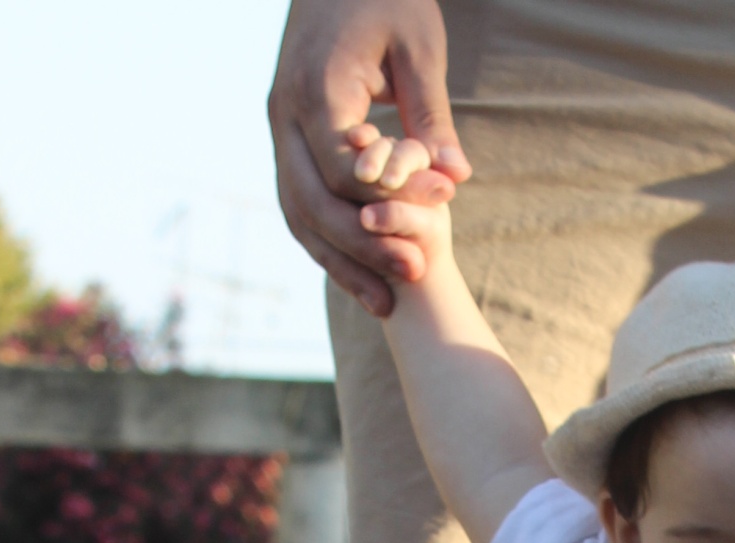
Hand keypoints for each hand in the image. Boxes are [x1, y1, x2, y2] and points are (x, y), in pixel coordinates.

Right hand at [268, 0, 471, 316]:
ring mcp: (279, 127)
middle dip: (362, 246)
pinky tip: (361, 278)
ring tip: (387, 303)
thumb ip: (432, 113)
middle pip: (313, 200)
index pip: (343, 168)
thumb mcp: (419, 46)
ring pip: (297, 212)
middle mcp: (284, 111)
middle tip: (413, 275)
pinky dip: (327, 245)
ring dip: (341, 261)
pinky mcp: (287, 139)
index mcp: (316, 86)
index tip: (438, 219)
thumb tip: (455, 176)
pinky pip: (298, 204)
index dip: (390, 202)